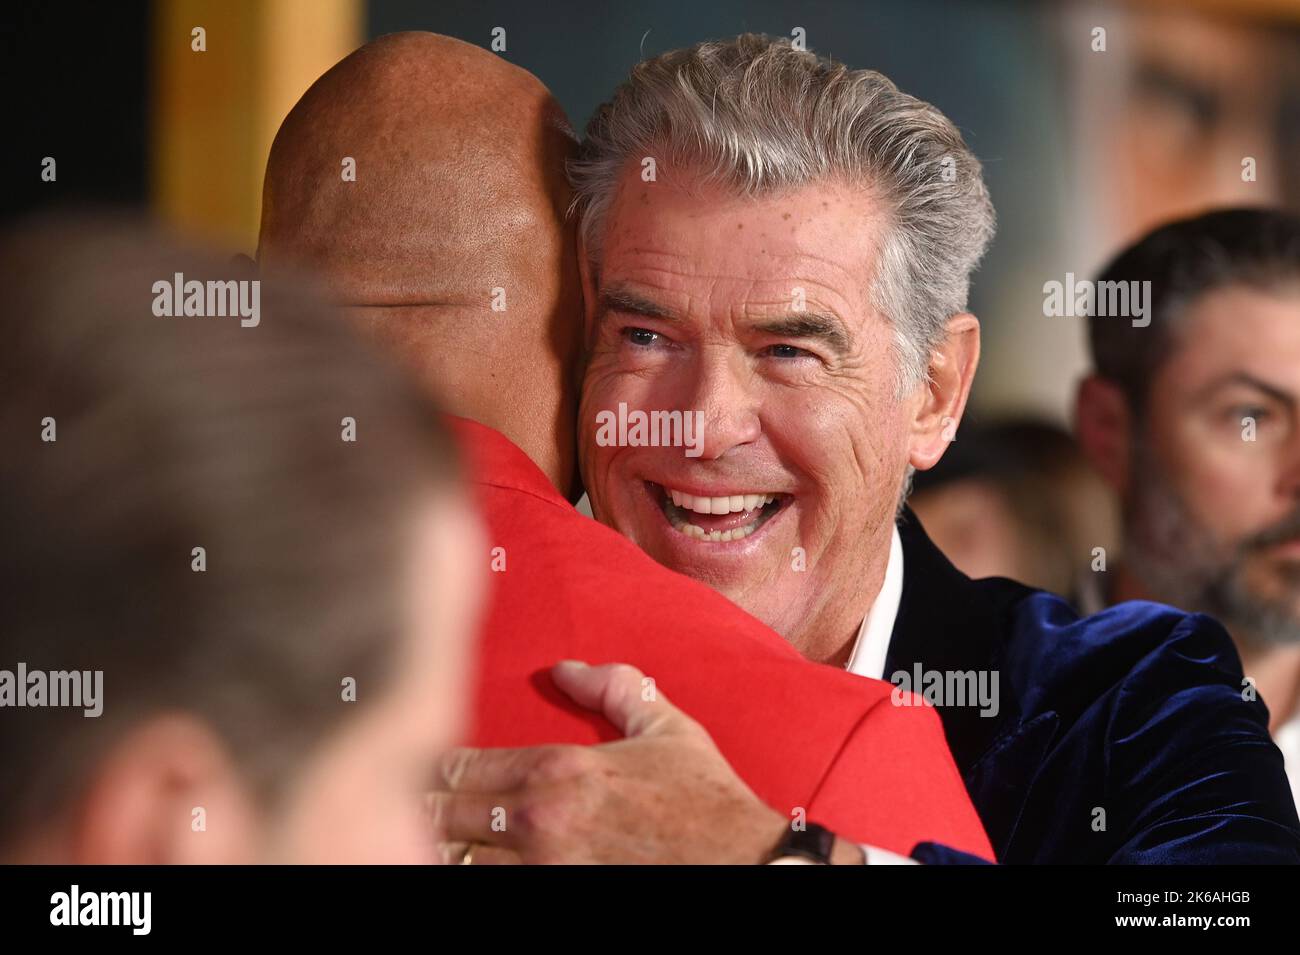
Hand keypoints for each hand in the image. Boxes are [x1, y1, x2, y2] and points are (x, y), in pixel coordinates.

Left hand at [427, 660, 790, 863]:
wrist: (744, 867)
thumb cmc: (706, 802)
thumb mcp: (666, 729)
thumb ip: (613, 688)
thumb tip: (566, 669)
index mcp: (557, 771)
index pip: (457, 764)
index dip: (427, 765)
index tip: (413, 763)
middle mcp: (537, 823)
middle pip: (438, 816)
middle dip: (414, 806)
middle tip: (395, 799)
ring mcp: (541, 872)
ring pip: (450, 862)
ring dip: (435, 845)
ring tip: (412, 833)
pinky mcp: (555, 902)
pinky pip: (484, 890)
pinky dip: (467, 874)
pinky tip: (460, 863)